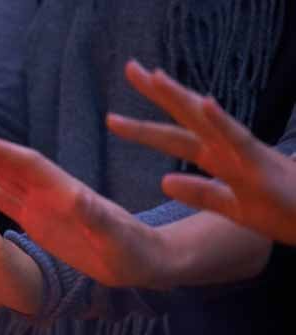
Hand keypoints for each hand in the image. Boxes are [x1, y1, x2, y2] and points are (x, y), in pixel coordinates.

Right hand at [0, 132, 171, 288]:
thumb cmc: (135, 251)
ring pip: (5, 179)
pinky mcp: (39, 222)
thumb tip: (76, 197)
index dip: (2, 153)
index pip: (29, 166)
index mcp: (67, 192)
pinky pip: (7, 202)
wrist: (143, 260)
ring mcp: (44, 206)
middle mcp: (52, 193)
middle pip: (12, 165)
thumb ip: (96, 217)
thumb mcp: (116, 238)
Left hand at [108, 59, 295, 244]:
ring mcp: (243, 154)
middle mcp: (227, 150)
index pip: (173, 138)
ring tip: (156, 76)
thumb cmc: (283, 211)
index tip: (113, 116)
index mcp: (217, 159)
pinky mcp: (260, 165)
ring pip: (205, 121)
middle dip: (157, 93)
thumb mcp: (232, 207)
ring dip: (181, 98)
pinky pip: (238, 139)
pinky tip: (205, 102)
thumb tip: (164, 181)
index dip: (143, 127)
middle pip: (184, 117)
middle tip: (129, 67)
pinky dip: (221, 121)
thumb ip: (201, 194)